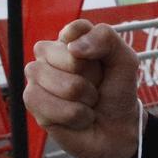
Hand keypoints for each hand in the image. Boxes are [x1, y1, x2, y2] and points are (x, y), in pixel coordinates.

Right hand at [23, 20, 141, 157]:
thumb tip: (73, 47)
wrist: (117, 128)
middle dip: (93, 78)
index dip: (96, 50)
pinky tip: (76, 117)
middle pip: (72, 58)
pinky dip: (75, 116)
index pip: (77, 29)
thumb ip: (106, 39)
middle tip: (96, 86)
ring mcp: (37, 77)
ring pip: (66, 85)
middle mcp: (49, 54)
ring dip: (86, 99)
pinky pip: (53, 106)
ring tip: (87, 102)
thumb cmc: (117, 92)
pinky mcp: (32, 100)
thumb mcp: (125, 60)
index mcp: (70, 39)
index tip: (104, 63)